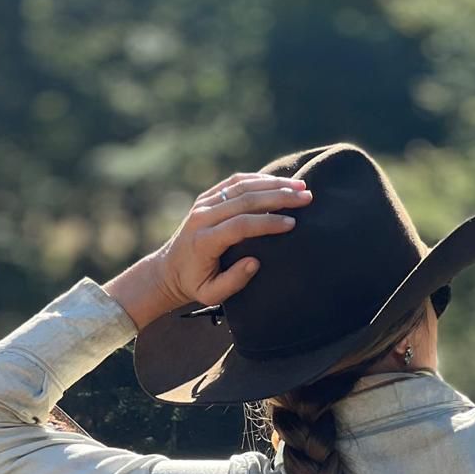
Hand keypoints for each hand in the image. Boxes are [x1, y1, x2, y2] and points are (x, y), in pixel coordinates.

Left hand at [105, 172, 311, 329]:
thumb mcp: (211, 294)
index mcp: (204, 240)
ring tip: (300, 186)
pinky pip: (234, 182)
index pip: (241, 225)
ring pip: (241, 186)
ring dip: (273, 184)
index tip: (292, 223)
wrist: (168, 270)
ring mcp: (203, 204)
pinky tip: (278, 181)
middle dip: (278, 197)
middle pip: (245, 199)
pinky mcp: (206, 198)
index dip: (267, 223)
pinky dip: (258, 179)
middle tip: (306, 197)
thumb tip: (255, 262)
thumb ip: (233, 281)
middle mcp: (202, 216)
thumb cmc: (194, 285)